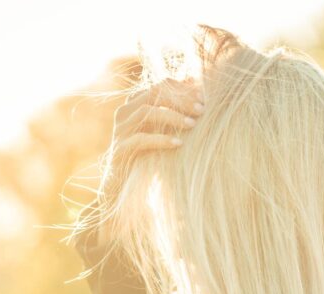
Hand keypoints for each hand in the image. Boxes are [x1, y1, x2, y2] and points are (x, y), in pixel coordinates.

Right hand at [99, 77, 205, 200]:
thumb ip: (173, 108)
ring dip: (172, 116)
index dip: (182, 88)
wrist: (123, 183)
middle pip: (153, 94)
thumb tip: (195, 81)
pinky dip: (161, 139)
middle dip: (180, 100)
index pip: (160, 86)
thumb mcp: (161, 128)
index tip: (203, 96)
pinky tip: (178, 143)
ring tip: (192, 124)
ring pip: (146, 112)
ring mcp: (120, 130)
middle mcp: (125, 112)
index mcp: (135, 103)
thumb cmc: (148, 153)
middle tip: (201, 110)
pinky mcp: (120, 149)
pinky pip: (141, 139)